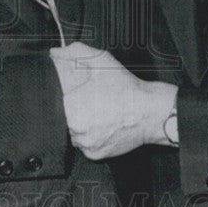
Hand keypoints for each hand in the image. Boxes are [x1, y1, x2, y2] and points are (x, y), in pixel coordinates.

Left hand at [50, 42, 176, 158]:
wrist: (150, 112)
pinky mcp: (95, 154)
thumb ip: (76, 52)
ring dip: (83, 123)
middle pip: (66, 116)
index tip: (83, 91)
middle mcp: (75, 128)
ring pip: (75, 131)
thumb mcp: (101, 61)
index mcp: (71, 106)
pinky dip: (92, 136)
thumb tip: (57, 52)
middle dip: (77, 107)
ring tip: (101, 113)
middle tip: (95, 101)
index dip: (72, 93)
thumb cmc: (126, 88)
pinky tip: (104, 125)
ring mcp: (85, 143)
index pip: (59, 99)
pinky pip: (86, 144)